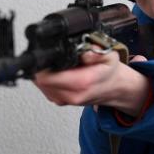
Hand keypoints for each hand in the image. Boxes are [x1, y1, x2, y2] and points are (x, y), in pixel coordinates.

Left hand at [32, 50, 149, 115]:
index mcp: (81, 83)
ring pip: (39, 85)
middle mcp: (71, 95)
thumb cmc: (109, 71)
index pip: (46, 77)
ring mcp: (64, 100)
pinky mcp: (59, 101)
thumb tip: (84, 52)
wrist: (114, 88)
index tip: (45, 55)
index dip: (41, 64)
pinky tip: (57, 72)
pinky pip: (44, 88)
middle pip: (39, 80)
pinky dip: (47, 78)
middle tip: (50, 56)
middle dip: (41, 66)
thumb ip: (97, 52)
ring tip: (57, 64)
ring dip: (43, 72)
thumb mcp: (109, 56)